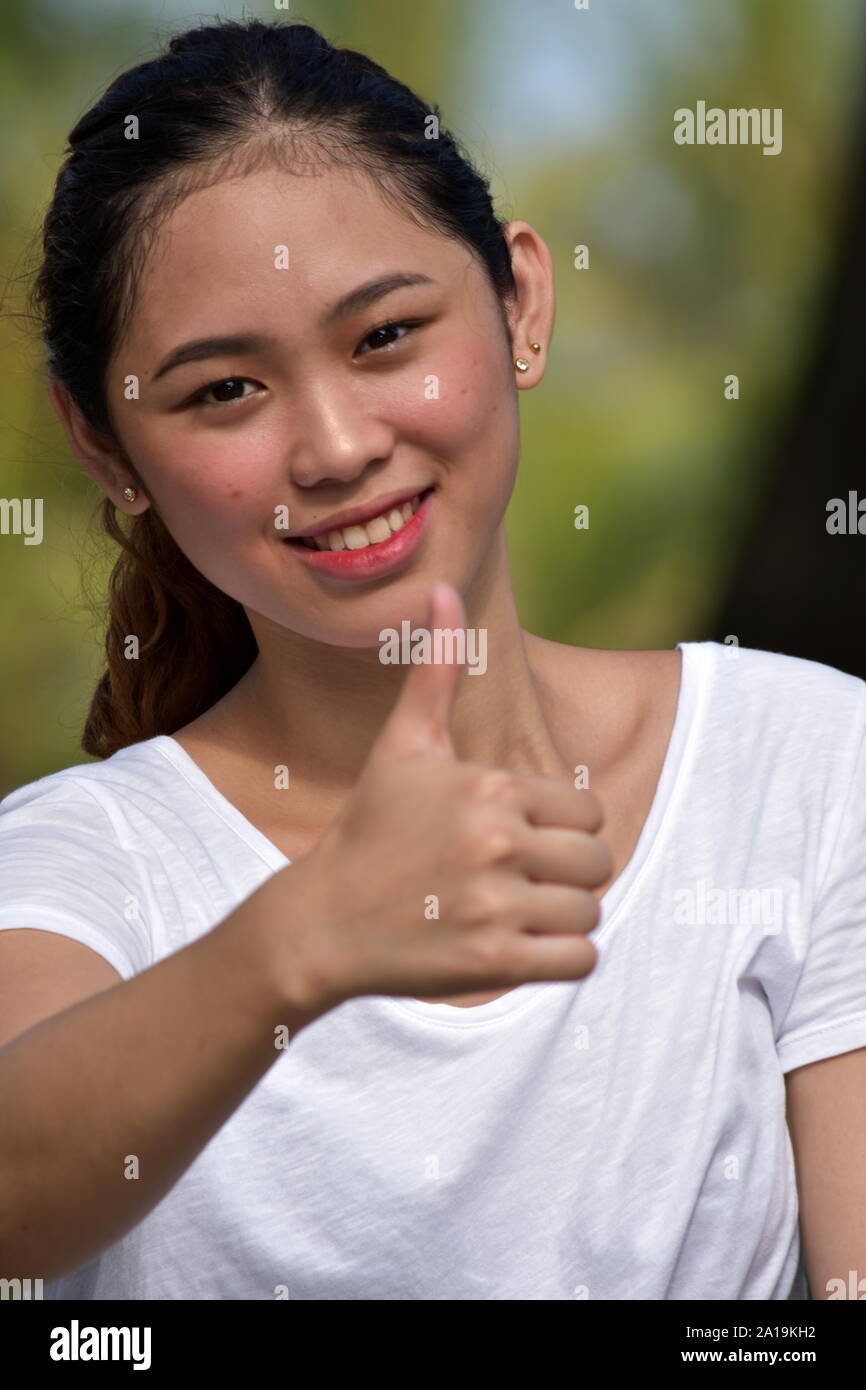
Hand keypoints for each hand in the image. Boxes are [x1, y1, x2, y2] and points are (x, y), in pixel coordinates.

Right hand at [283, 581, 610, 1009]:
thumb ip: (436, 669)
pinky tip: (522, 946)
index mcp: (490, 786)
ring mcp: (497, 905)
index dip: (561, 828)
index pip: (588, 810)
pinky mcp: (495, 963)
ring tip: (517, 914)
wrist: (320, 922)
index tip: (518, 839)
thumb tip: (443, 588)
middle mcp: (498, 841)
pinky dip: (563, 958)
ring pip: (591, 912)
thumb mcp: (404, 745)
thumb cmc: (370, 828)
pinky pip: (580, 960)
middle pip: (598, 862)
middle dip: (569, 874)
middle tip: (522, 882)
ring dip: (564, 919)